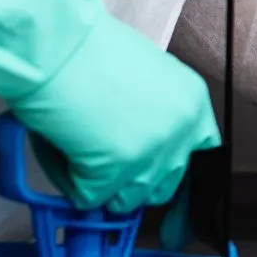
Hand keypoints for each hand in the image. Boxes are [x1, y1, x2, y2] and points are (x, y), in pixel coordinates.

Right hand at [0, 0, 220, 212]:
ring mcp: (150, 156)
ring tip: (74, 143)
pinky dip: (69, 180)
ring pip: (126, 199)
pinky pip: (89, 198)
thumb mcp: (143, 75)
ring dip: (98, 182)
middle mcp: (180, 133)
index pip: (203, 159)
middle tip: (100, 160)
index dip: (183, 188)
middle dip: (130, 182)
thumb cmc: (85, 48)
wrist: (54, 44)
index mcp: (192, 103)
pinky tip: (61, 145)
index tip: (170, 212)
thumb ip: (152, 114)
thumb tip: (137, 149)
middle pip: (162, 186)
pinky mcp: (114, 173)